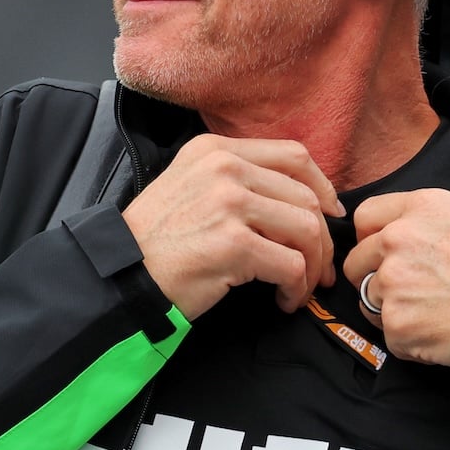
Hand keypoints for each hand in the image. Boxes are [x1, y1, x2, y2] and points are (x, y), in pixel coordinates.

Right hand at [123, 135, 343, 319]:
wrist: (120, 274)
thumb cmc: (155, 241)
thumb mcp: (189, 186)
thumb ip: (236, 180)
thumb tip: (299, 200)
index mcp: (216, 150)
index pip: (293, 155)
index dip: (322, 187)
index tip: (329, 215)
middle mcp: (224, 168)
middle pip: (306, 196)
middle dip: (321, 239)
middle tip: (319, 270)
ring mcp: (229, 203)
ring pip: (306, 230)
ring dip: (312, 267)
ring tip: (298, 288)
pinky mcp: (234, 244)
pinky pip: (291, 265)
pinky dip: (296, 288)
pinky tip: (282, 299)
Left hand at [344, 190, 449, 364]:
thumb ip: (425, 222)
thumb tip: (402, 236)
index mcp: (417, 209)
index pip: (366, 217)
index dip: (370, 238)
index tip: (379, 252)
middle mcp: (396, 240)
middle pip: (357, 262)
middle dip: (374, 277)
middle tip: (407, 291)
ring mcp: (391, 283)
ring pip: (371, 301)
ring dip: (393, 310)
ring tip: (431, 313)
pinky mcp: (395, 322)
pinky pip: (391, 335)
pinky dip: (411, 340)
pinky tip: (438, 333)